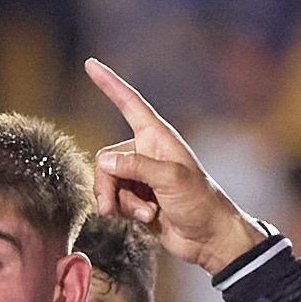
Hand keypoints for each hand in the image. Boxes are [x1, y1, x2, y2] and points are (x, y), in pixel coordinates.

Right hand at [85, 59, 271, 272]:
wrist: (210, 238)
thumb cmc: (200, 202)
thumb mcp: (170, 179)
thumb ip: (135, 166)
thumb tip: (104, 160)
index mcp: (157, 137)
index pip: (129, 103)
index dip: (109, 84)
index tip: (90, 63)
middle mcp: (146, 152)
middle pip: (106, 159)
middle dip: (108, 185)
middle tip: (113, 207)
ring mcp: (140, 177)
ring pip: (108, 183)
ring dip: (120, 203)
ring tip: (145, 215)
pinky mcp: (138, 199)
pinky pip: (114, 200)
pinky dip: (124, 212)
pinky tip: (146, 220)